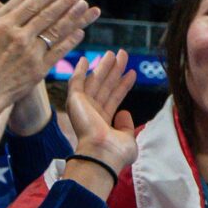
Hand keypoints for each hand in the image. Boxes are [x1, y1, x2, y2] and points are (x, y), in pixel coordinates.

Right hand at [0, 0, 97, 134]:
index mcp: (2, 26)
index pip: (29, 3)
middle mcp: (18, 36)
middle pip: (46, 13)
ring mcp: (30, 52)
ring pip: (55, 29)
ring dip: (72, 15)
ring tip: (85, 3)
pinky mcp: (40, 69)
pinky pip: (59, 51)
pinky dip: (71, 40)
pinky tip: (81, 31)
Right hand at [65, 50, 137, 173]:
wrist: (102, 154)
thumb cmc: (115, 152)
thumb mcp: (127, 138)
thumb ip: (126, 125)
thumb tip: (125, 113)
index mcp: (103, 121)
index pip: (115, 98)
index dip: (123, 85)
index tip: (132, 73)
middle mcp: (92, 112)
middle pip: (106, 85)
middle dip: (115, 70)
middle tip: (123, 55)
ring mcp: (83, 106)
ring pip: (95, 80)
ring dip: (105, 66)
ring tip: (114, 53)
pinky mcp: (75, 100)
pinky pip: (76, 81)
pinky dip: (79, 70)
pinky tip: (85, 59)